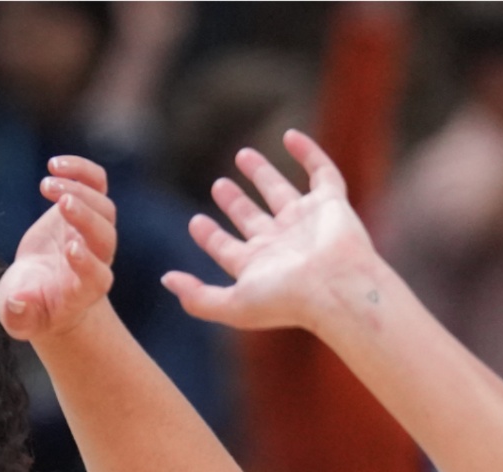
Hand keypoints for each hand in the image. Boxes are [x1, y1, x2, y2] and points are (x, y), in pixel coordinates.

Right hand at [0, 156, 118, 340]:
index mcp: (83, 289)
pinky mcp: (85, 209)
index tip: (70, 249)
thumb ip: (18, 315)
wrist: (40, 291)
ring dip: (78, 191)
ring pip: (102, 206)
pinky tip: (55, 164)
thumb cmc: (31, 308)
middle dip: (86, 217)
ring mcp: (94, 232)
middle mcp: (97, 259)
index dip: (87, 263)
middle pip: (104, 235)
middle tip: (62, 203)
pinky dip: (81, 171)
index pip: (96, 275)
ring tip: (46, 184)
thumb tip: (17, 303)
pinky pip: (96, 184)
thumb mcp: (19, 318)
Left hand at [162, 130, 381, 333]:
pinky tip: (290, 135)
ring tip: (242, 155)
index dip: (210, 236)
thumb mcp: (231, 305)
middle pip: (252, 218)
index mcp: (257, 266)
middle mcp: (281, 243)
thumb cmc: (285, 300)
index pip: (227, 247)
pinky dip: (308, 152)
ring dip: (262, 174)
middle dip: (235, 202)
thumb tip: (166, 280)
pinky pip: (321, 172)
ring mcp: (306, 222)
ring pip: (280, 192)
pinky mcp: (332, 204)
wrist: (336, 289)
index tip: (195, 221)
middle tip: (218, 185)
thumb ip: (196, 297)